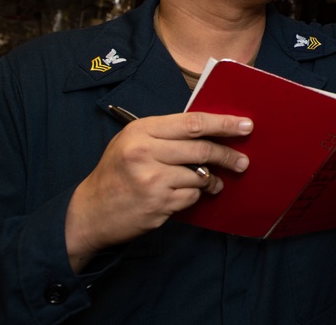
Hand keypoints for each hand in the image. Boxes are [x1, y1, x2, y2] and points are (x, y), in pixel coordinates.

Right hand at [65, 112, 252, 271]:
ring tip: (212, 182)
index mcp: (142, 130)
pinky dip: (193, 196)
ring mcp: (152, 180)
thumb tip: (211, 129)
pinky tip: (182, 196)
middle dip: (228, 156)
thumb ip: (166, 133)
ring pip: (200, 176)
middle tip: (242, 161)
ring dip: (210, 180)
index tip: (246, 126)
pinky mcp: (158, 204)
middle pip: (202, 150)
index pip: (193, 123)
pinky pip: (191, 197)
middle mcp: (145, 152)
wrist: (89, 212)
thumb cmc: (117, 172)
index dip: (223, 124)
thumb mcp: (133, 141)